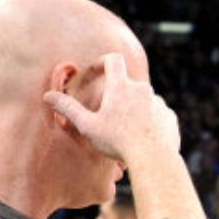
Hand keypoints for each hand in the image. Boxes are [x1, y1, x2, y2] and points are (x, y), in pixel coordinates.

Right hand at [43, 53, 178, 161]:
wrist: (154, 158)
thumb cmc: (118, 141)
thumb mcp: (87, 125)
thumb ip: (68, 108)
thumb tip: (48, 96)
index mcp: (121, 87)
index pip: (113, 60)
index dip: (102, 62)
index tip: (95, 72)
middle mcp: (143, 90)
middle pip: (127, 83)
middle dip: (116, 94)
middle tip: (106, 112)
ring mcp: (159, 103)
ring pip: (143, 100)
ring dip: (133, 108)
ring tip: (124, 129)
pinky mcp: (170, 117)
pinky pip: (156, 113)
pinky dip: (148, 120)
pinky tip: (141, 136)